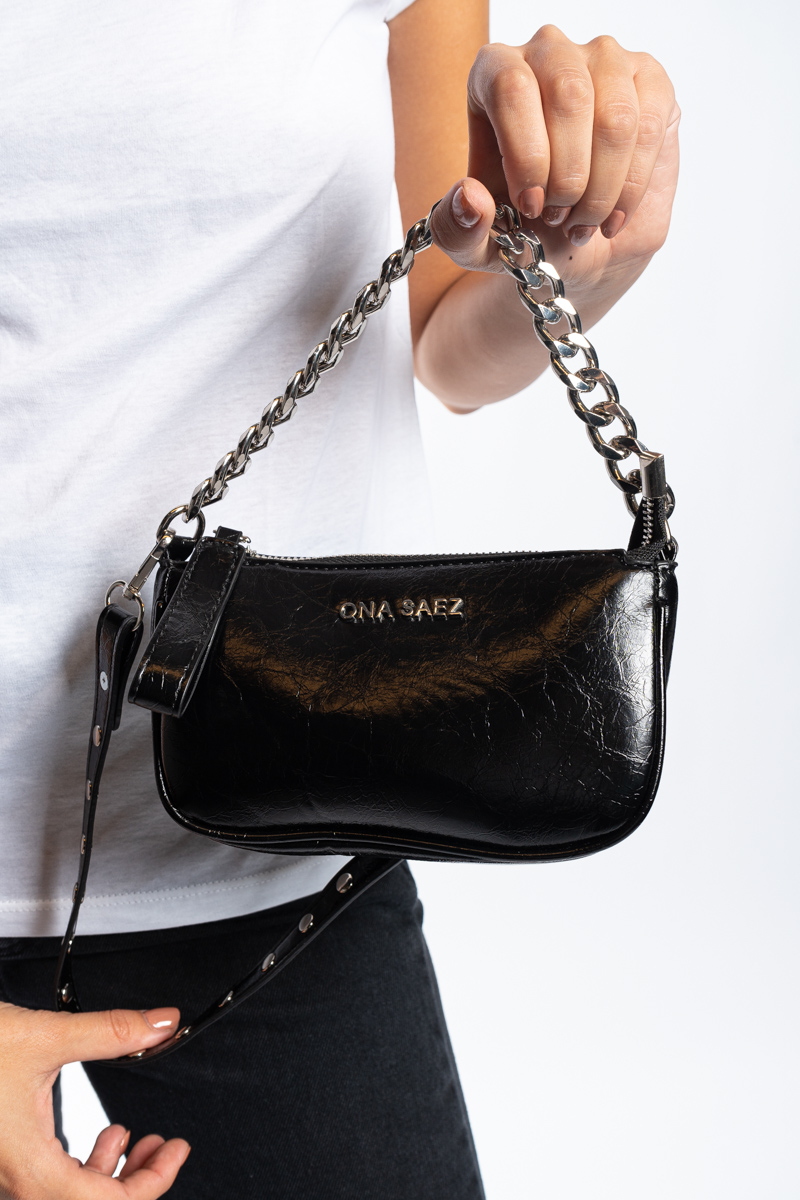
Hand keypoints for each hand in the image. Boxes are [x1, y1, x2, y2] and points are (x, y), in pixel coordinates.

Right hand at [0, 1002, 189, 1199]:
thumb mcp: (45, 1035)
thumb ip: (110, 1032)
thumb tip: (162, 1024)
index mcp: (25, 1166)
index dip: (150, 1184)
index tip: (175, 1151)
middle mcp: (12, 1180)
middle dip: (137, 1179)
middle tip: (165, 1147)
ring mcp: (5, 1172)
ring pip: (67, 1196)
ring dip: (110, 1172)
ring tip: (137, 1140)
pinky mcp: (2, 1157)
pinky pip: (49, 1181)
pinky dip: (84, 1163)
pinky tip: (101, 1137)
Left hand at [431, 25, 678, 296]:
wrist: (574, 237)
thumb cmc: (520, 226)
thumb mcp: (477, 241)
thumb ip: (457, 228)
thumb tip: (469, 198)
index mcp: (494, 72)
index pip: (511, 88)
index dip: (526, 154)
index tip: (531, 206)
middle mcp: (549, 52)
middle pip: (567, 95)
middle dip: (567, 176)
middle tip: (560, 218)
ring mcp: (604, 60)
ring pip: (614, 116)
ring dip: (601, 187)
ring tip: (584, 223)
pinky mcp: (649, 80)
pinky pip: (648, 126)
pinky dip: (631, 186)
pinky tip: (612, 216)